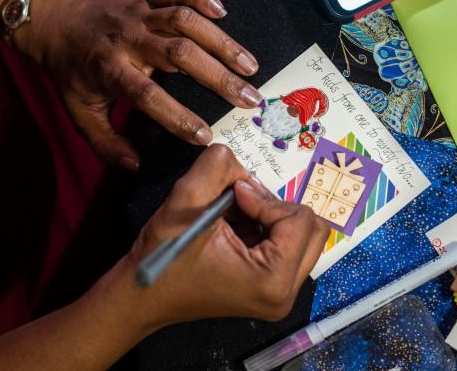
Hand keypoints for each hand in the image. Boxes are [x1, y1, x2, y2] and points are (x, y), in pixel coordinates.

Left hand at [22, 0, 262, 169]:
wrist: (57, 22)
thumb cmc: (73, 73)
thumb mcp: (79, 113)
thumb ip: (105, 143)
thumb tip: (135, 165)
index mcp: (109, 70)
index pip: (147, 95)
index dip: (177, 116)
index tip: (205, 136)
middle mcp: (128, 39)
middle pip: (178, 54)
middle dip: (217, 77)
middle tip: (250, 99)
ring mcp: (139, 15)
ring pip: (185, 21)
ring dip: (221, 41)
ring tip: (250, 65)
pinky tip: (223, 11)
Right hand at [125, 144, 329, 324]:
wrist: (143, 295)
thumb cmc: (163, 258)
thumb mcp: (186, 200)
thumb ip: (217, 166)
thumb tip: (240, 161)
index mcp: (273, 279)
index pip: (299, 219)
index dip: (264, 199)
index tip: (231, 197)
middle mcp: (285, 292)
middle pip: (313, 228)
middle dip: (275, 208)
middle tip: (239, 204)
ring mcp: (280, 292)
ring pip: (301, 234)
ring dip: (269, 216)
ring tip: (232, 217)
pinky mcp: (272, 287)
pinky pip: (286, 243)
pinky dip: (264, 227)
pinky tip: (233, 229)